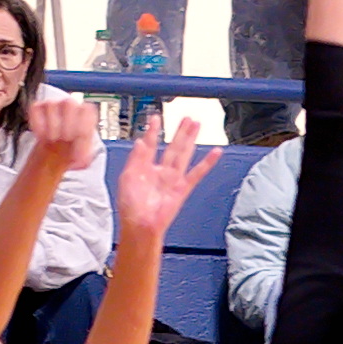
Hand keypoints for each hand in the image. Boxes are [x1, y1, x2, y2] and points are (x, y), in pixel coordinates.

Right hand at [27, 87, 100, 177]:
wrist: (57, 151)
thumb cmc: (72, 149)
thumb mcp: (82, 155)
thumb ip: (84, 154)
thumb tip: (81, 159)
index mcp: (86, 113)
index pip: (87, 108)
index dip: (83, 122)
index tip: (78, 137)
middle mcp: (71, 105)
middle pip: (69, 104)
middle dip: (67, 123)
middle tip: (66, 139)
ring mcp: (53, 105)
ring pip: (51, 105)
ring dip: (52, 125)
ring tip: (53, 139)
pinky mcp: (38, 108)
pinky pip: (36, 109)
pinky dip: (37, 123)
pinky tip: (41, 136)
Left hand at [114, 109, 211, 246]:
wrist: (140, 225)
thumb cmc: (131, 207)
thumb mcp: (127, 177)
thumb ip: (136, 158)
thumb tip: (140, 141)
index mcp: (145, 169)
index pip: (151, 144)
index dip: (153, 131)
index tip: (156, 118)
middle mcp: (160, 172)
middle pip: (172, 146)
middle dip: (179, 131)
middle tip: (186, 118)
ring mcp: (172, 179)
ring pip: (184, 154)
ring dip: (190, 139)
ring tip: (197, 125)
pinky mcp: (182, 188)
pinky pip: (197, 173)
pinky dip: (207, 163)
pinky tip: (215, 152)